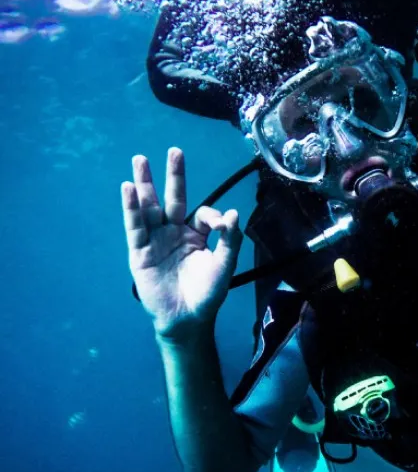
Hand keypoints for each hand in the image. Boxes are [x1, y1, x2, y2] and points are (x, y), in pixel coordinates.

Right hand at [121, 147, 243, 338]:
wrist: (188, 320)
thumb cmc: (208, 294)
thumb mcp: (223, 265)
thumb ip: (230, 239)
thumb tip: (234, 212)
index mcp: (196, 235)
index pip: (202, 213)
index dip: (212, 216)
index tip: (221, 224)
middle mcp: (174, 233)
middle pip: (173, 199)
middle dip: (174, 175)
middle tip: (175, 151)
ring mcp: (156, 240)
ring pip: (149, 207)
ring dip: (145, 184)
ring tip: (140, 160)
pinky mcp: (140, 252)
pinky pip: (135, 227)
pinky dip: (131, 208)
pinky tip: (128, 189)